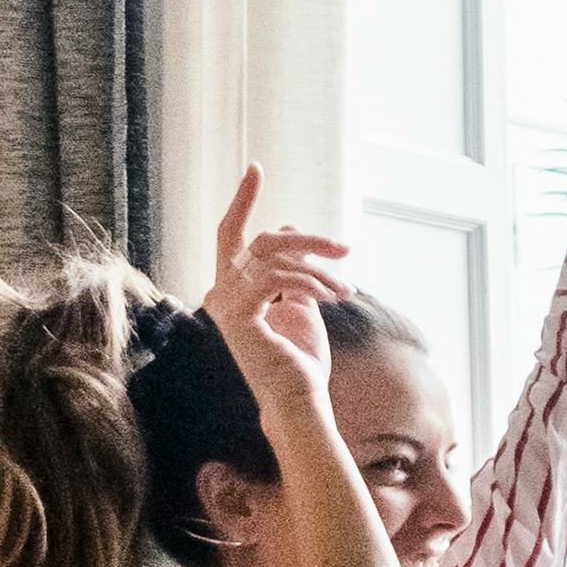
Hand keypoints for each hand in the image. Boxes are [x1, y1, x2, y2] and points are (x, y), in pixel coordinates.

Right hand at [200, 168, 348, 424]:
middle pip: (264, 239)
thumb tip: (294, 228)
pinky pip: (275, 277)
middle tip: (344, 249)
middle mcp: (220, 292)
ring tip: (345, 290)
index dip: (243, 199)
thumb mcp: (301, 302)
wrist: (298, 399)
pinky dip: (308, 282)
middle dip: (309, 240)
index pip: (232, 234)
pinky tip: (330, 297)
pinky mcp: (238, 314)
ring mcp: (225, 303)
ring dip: (319, 269)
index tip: (255, 168)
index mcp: (232, 288)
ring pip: (274, 256)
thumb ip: (293, 268)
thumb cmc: (300, 359)